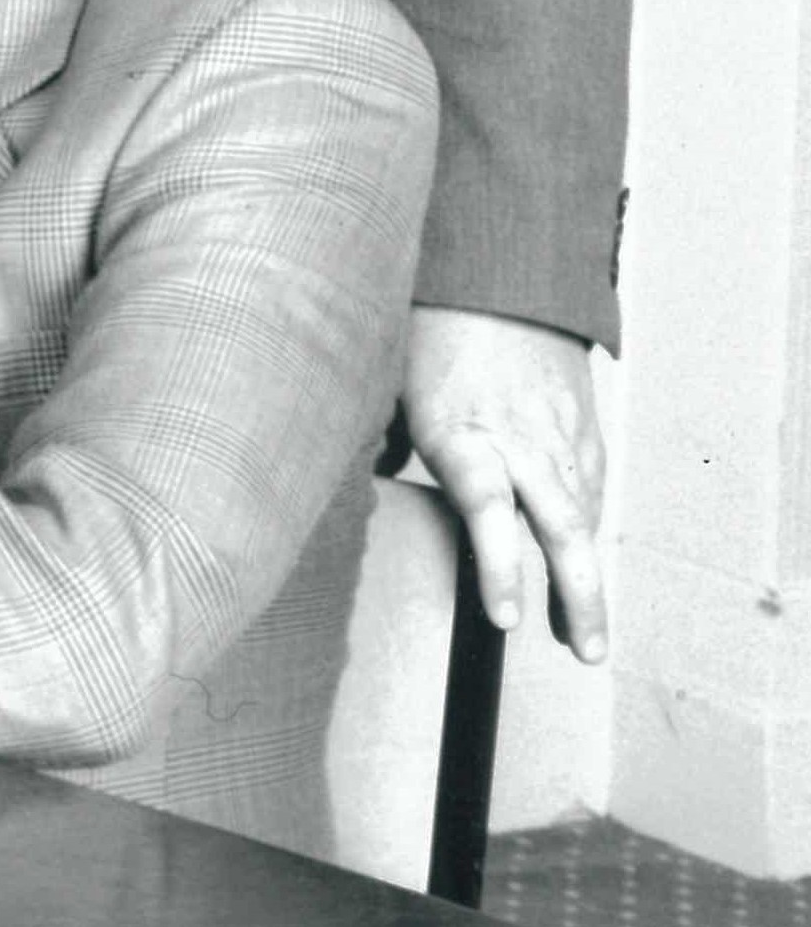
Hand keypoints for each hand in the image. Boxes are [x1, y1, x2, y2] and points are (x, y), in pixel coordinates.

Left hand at [404, 308, 610, 663]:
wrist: (498, 273)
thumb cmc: (425, 335)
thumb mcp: (386, 388)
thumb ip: (377, 445)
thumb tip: (337, 496)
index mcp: (463, 430)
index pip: (488, 509)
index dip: (497, 566)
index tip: (505, 620)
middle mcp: (522, 439)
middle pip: (562, 527)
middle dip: (579, 596)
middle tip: (583, 653)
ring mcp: (562, 435)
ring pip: (585, 517)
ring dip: (586, 581)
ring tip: (581, 639)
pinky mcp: (584, 429)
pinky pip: (589, 491)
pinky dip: (585, 535)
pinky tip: (578, 572)